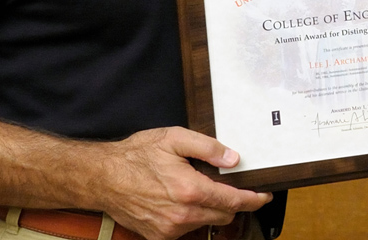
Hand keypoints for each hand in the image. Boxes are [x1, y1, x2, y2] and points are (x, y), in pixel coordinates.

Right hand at [96, 127, 270, 239]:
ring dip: (209, 207)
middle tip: (229, 184)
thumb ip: (208, 148)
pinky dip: (191, 215)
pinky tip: (180, 198)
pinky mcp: (159, 237)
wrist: (103, 178)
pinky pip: (187, 228)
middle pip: (224, 214)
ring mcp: (170, 230)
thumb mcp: (175, 139)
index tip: (264, 195)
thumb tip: (234, 159)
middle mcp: (182, 215)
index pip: (233, 201)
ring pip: (206, 221)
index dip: (253, 199)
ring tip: (195, 185)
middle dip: (232, 201)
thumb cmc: (137, 155)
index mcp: (190, 190)